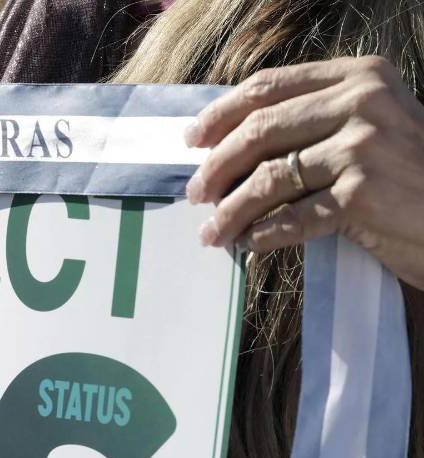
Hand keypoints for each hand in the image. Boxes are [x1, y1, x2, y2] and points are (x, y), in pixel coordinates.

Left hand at [184, 56, 423, 290]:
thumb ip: (316, 121)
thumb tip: (231, 145)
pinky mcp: (363, 195)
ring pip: (268, 179)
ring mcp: (364, 148)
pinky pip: (292, 218)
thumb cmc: (411, 174)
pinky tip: (247, 244)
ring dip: (230, 211)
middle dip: (215, 168)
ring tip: (212, 232)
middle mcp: (362, 103)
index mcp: (359, 76)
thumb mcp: (372, 127)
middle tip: (195, 194)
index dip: (220, 114)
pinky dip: (262, 234)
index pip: (268, 87)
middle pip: (258, 132)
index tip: (192, 140)